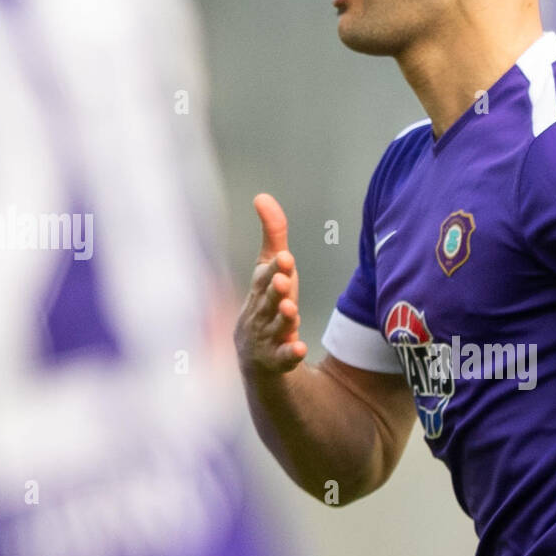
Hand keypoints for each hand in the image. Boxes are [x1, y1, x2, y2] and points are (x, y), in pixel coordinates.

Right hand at [234, 193, 307, 373]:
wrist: (256, 356)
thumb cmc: (267, 302)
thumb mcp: (271, 269)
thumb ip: (273, 235)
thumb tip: (262, 197)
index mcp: (261, 288)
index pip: (265, 276)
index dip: (275, 268)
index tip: (285, 258)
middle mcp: (261, 310)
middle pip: (268, 300)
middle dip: (275, 290)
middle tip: (284, 281)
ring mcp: (267, 336)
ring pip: (275, 326)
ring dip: (283, 318)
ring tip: (291, 309)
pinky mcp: (277, 359)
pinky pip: (283, 357)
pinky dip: (289, 352)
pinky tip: (299, 348)